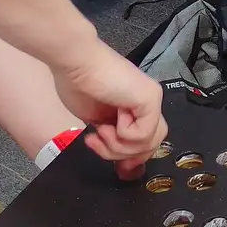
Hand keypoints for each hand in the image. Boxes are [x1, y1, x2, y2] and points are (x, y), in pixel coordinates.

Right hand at [54, 44, 166, 180]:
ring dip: (118, 146)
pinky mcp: (150, 99)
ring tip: (100, 131)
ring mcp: (152, 100)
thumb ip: (111, 138)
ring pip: (148, 144)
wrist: (75, 61)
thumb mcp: (96, 121)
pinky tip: (109, 120)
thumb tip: (121, 162)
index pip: (146, 141)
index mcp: (135, 108)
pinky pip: (143, 134)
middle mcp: (147, 103)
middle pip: (149, 146)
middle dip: (121, 154)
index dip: (130, 158)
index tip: (113, 165)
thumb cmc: (77, 82)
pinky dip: (122, 134)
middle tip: (98, 141)